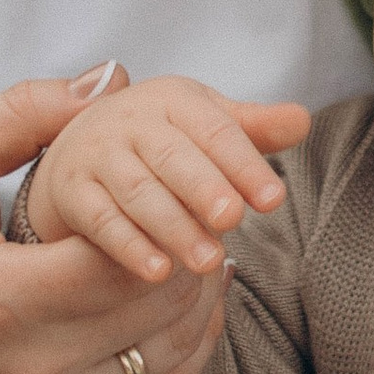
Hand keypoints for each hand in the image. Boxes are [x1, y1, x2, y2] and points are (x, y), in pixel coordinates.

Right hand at [0, 66, 227, 373]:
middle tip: (210, 210)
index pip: (129, 259)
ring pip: (169, 358)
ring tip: (205, 249)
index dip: (173, 216)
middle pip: (159, 308)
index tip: (182, 181)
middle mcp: (28, 372)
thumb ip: (22, 114)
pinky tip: (188, 309)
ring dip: (200, 301)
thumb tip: (111, 77)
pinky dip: (184, 354)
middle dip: (197, 252)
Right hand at [24, 79, 308, 285]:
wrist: (81, 149)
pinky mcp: (71, 192)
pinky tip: (157, 273)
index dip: (244, 163)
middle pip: (172, 156)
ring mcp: (97, 155)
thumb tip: (302, 120)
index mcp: (173, 99)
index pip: (214, 129)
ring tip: (207, 260)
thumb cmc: (163, 140)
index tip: (273, 199)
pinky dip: (128, 246)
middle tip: (233, 220)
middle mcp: (132, 121)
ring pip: (138, 191)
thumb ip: (255, 128)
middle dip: (204, 187)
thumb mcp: (206, 124)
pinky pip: (100, 219)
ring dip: (173, 226)